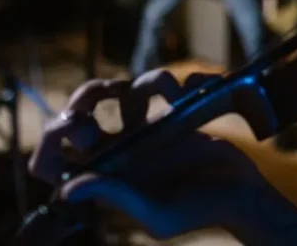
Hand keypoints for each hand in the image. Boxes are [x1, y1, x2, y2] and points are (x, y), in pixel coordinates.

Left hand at [24, 70, 266, 241]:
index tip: (86, 131)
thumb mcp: (157, 215)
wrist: (243, 194)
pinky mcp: (171, 114)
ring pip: (120, 91)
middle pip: (78, 113)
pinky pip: (160, 85)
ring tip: (172, 91)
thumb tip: (67, 189)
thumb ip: (115, 196)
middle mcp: (117, 151)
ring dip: (140, 82)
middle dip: (87, 96)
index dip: (53, 142)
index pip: (53, 160)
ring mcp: (143, 131)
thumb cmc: (201, 212)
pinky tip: (190, 92)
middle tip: (109, 93)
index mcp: (105, 176)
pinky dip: (175, 81)